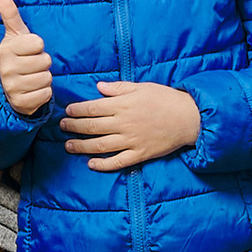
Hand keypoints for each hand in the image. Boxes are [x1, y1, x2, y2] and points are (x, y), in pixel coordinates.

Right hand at [0, 0, 52, 116]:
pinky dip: (44, 92)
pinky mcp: (21, 102)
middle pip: (45, 61)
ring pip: (46, 78)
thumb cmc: (17, 56)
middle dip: (42, 63)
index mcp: (6, 49)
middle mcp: (7, 68)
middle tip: (31, 66)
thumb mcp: (14, 35)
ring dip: (43, 78)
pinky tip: (33, 90)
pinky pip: (46, 94)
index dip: (37, 47)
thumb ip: (11, 15)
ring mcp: (12, 87)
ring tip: (31, 77)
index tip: (28, 50)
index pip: (38, 43)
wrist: (5, 87)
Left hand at [63, 80, 200, 171]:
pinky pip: (117, 162)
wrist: (189, 117)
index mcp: (123, 105)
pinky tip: (91, 163)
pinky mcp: (139, 154)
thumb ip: (119, 88)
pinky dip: (102, 164)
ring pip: (99, 145)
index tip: (68, 111)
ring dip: (81, 146)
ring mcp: (131, 141)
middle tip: (62, 127)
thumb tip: (99, 87)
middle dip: (74, 127)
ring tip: (69, 145)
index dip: (77, 110)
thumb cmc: (166, 99)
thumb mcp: (142, 87)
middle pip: (92, 127)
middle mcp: (124, 124)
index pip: (92, 108)